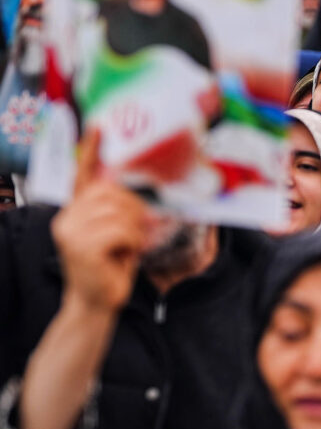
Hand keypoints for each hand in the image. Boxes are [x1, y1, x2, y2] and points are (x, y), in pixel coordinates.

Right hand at [52, 128, 154, 314]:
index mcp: (77, 209)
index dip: (93, 149)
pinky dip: (133, 242)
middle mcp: (68, 216)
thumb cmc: (111, 265)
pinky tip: (124, 255)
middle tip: (136, 232)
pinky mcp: (80, 246)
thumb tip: (144, 190)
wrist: (97, 303)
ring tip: (128, 246)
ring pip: (120, 211)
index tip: (99, 125)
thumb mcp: (118, 231)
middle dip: (134, 210)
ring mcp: (71, 231)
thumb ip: (121, 209)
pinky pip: (122, 230)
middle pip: (113, 192)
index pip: (83, 173)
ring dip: (135, 229)